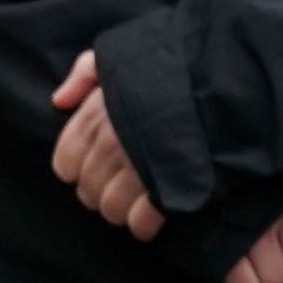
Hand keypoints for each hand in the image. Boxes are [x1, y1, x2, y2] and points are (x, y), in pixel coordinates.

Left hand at [48, 52, 161, 239]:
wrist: (223, 81)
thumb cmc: (169, 68)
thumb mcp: (119, 56)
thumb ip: (84, 74)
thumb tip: (59, 101)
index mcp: (95, 115)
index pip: (65, 160)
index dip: (75, 171)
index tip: (88, 172)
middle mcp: (111, 143)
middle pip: (87, 189)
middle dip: (97, 195)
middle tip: (112, 193)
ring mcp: (139, 166)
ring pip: (111, 208)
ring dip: (118, 212)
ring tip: (130, 208)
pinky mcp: (169, 186)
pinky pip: (142, 220)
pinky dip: (142, 226)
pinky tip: (147, 224)